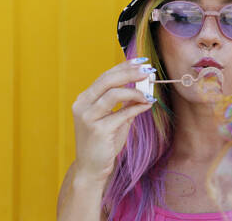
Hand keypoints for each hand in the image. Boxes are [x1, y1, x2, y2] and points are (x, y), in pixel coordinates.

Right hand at [71, 58, 155, 182]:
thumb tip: (145, 87)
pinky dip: (136, 107)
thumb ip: (127, 104)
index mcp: (85, 99)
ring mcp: (87, 117)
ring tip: (149, 93)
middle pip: (107, 80)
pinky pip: (121, 113)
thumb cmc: (104, 143)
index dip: (124, 67)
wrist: (92, 169)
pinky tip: (147, 105)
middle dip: (130, 73)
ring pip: (113, 94)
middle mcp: (82, 105)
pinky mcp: (97, 130)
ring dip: (135, 91)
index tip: (141, 61)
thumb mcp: (117, 119)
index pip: (105, 76)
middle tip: (148, 70)